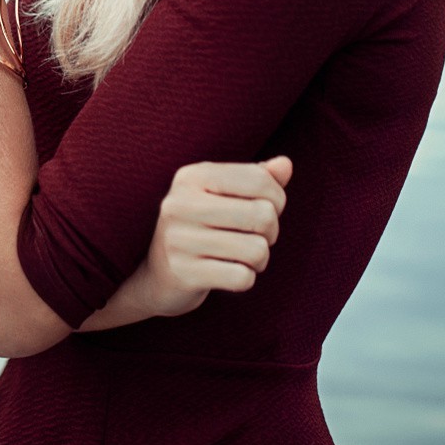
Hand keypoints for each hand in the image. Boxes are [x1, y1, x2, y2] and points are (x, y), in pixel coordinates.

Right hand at [128, 156, 292, 318]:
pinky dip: (245, 279)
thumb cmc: (201, 227)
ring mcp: (179, 240)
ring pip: (257, 249)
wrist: (159, 274)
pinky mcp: (184, 273)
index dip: (277, 199)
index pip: (259, 179)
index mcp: (191, 176)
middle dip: (271, 231)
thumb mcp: (224, 195)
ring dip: (259, 259)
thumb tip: (286, 164)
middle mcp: (180, 204)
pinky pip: (242, 278)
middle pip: (262, 214)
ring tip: (242, 257)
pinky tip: (229, 273)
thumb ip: (257, 178)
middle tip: (255, 237)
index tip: (263, 210)